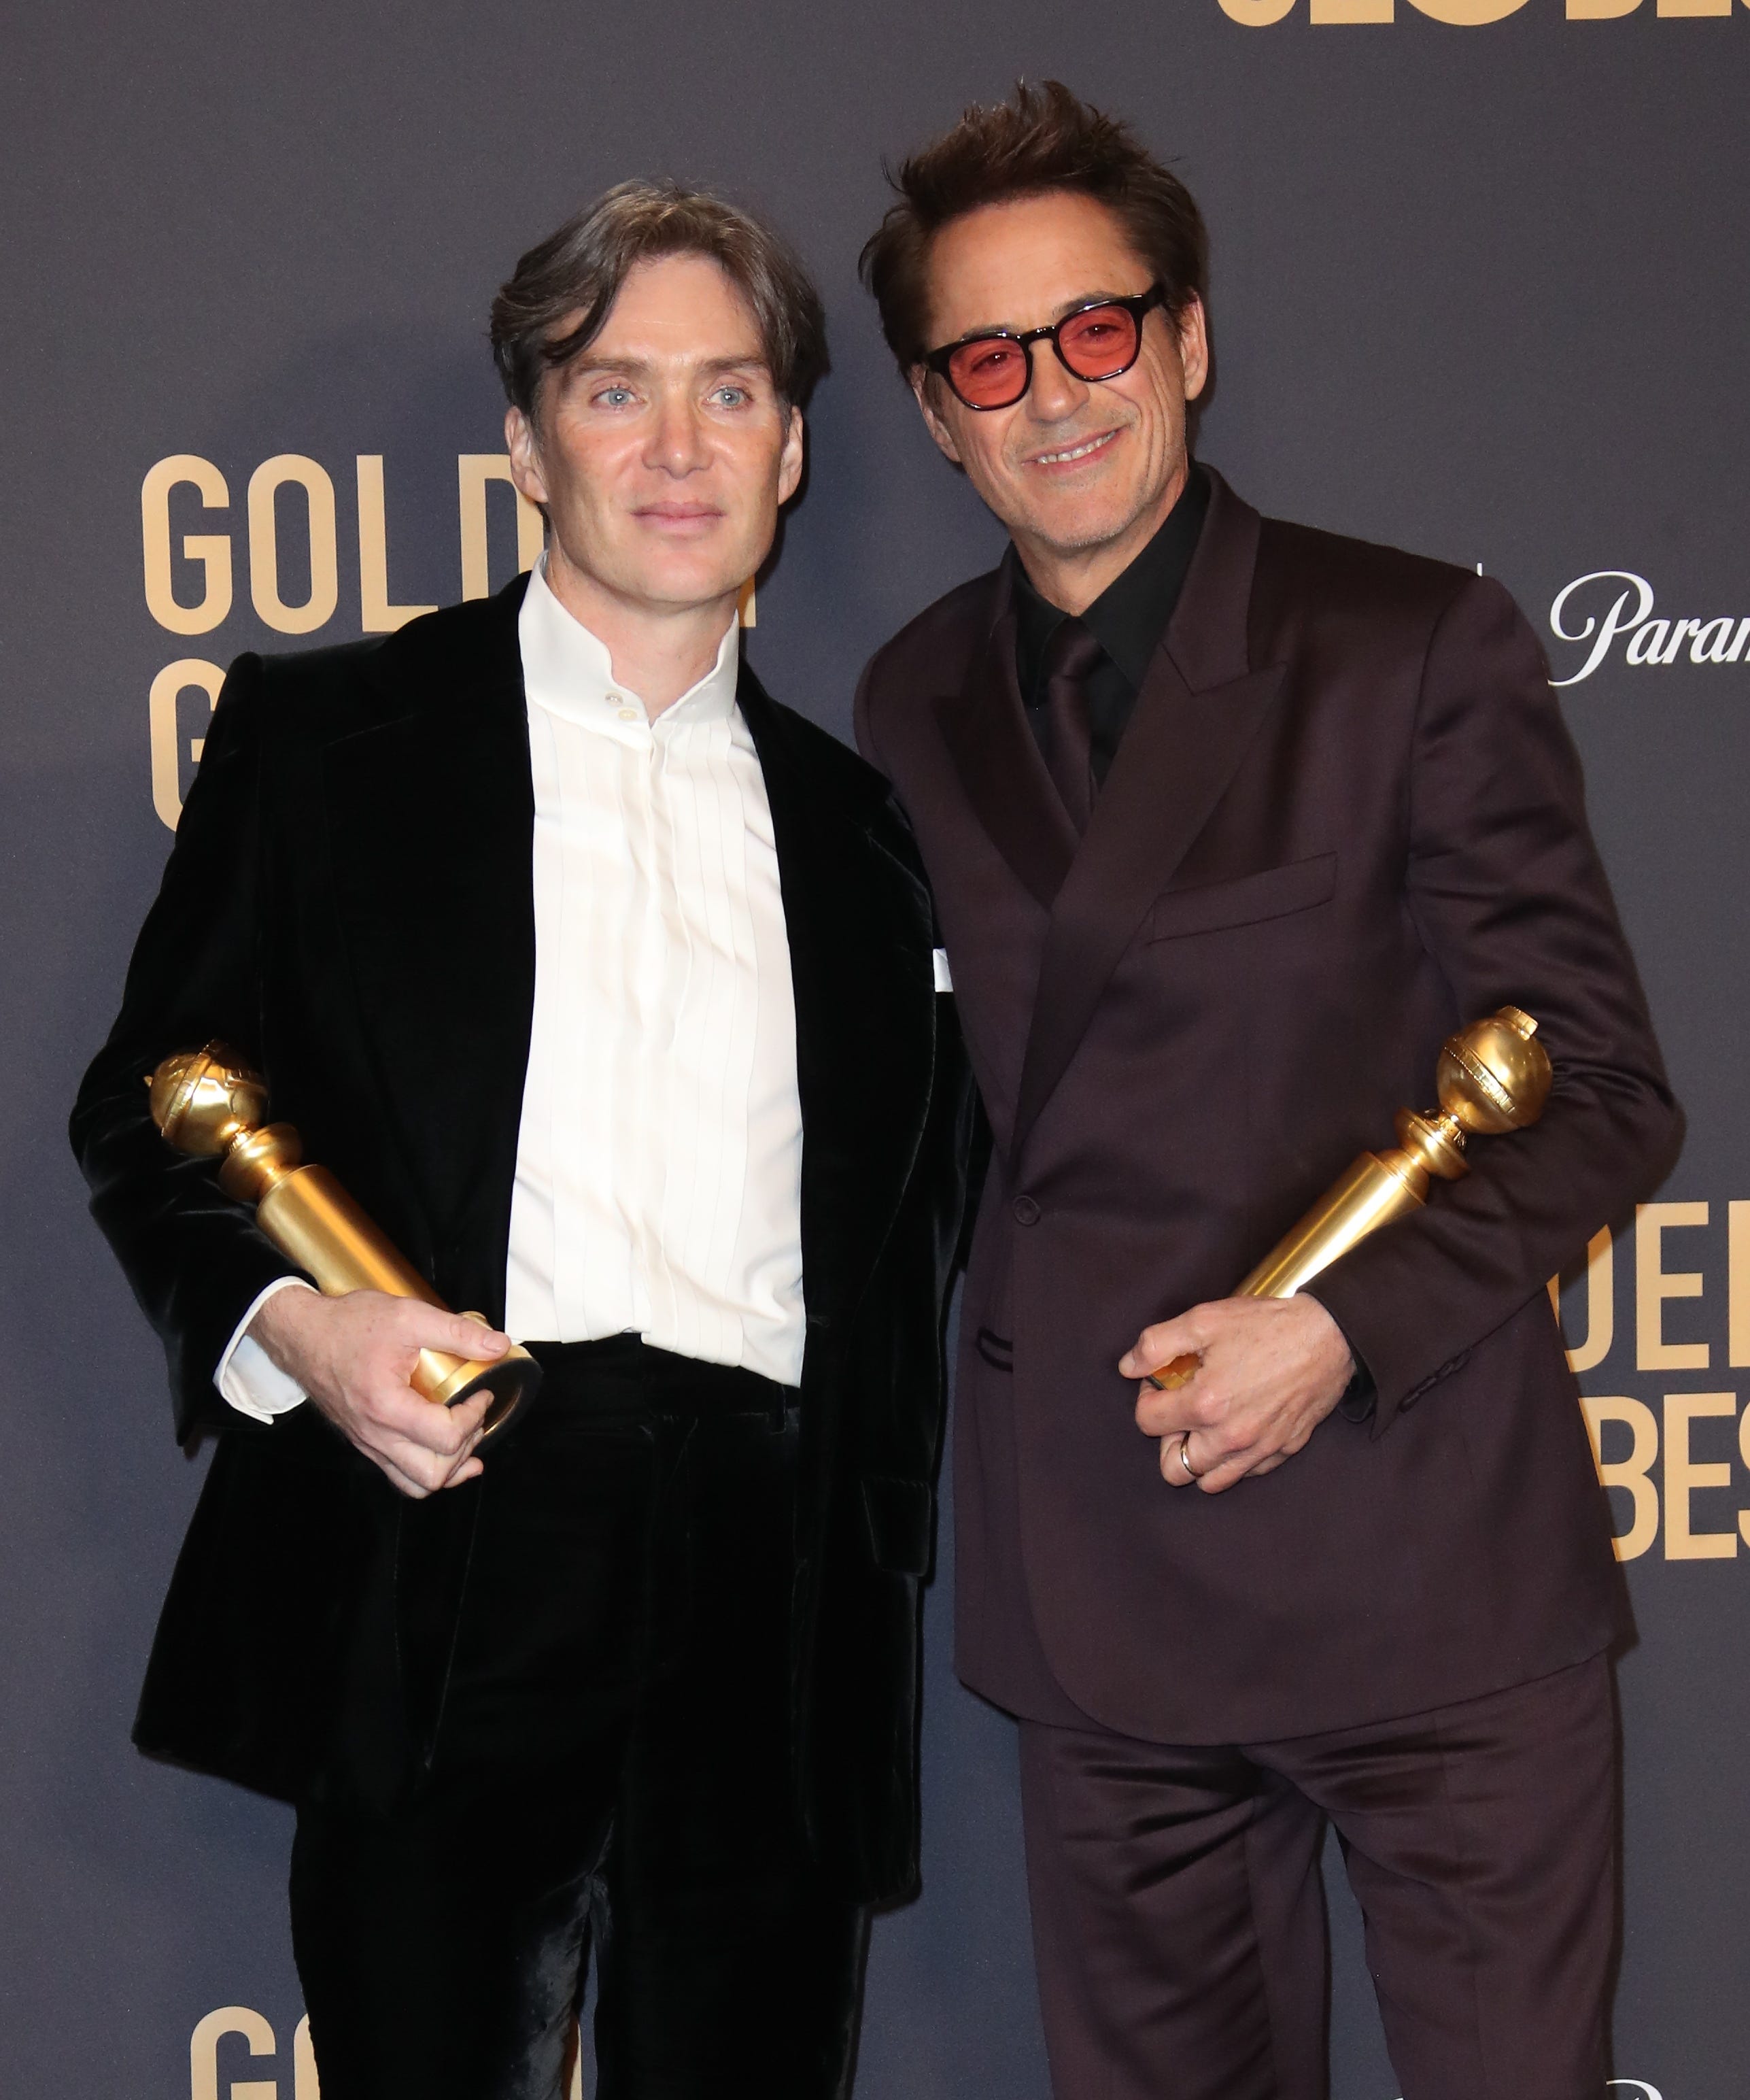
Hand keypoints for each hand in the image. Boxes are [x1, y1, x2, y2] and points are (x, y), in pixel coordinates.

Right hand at [249, 1288, 506, 1498]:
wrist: (303, 1334)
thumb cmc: (348, 1325)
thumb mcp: (408, 1316)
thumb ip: (457, 1332)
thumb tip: (497, 1345)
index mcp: (386, 1406)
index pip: (445, 1436)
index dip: (474, 1416)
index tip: (481, 1392)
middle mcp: (374, 1433)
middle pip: (432, 1474)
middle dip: (464, 1449)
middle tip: (473, 1417)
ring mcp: (367, 1442)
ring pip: (415, 1484)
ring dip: (447, 1468)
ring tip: (463, 1439)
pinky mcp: (364, 1440)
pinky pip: (398, 1474)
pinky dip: (426, 1470)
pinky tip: (444, 1453)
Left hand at [1119, 1295, 1352, 1494]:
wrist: (1329, 1336)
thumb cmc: (1267, 1326)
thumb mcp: (1204, 1320)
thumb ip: (1157, 1343)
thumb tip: (1129, 1366)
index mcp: (1204, 1405)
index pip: (1147, 1423)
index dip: (1147, 1399)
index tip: (1161, 1382)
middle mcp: (1229, 1437)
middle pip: (1173, 1467)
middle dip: (1167, 1440)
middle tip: (1180, 1412)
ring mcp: (1258, 1448)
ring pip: (1210, 1480)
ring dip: (1199, 1458)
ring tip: (1205, 1425)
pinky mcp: (1283, 1450)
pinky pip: (1246, 1473)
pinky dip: (1234, 1460)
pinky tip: (1236, 1428)